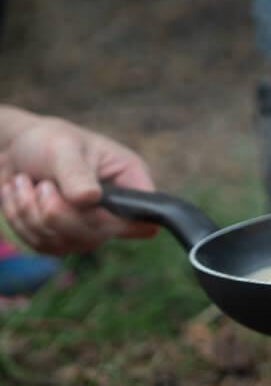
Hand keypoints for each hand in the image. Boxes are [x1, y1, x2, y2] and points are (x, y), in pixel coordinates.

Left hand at [0, 116, 156, 254]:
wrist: (13, 149)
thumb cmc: (46, 139)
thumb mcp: (64, 148)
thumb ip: (77, 174)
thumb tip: (91, 198)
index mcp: (129, 180)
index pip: (143, 217)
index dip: (119, 221)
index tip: (84, 202)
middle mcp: (115, 208)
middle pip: (97, 235)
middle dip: (59, 213)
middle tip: (43, 185)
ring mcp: (89, 227)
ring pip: (66, 243)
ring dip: (32, 214)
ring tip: (24, 184)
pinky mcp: (62, 238)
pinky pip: (42, 245)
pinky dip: (21, 221)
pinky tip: (19, 196)